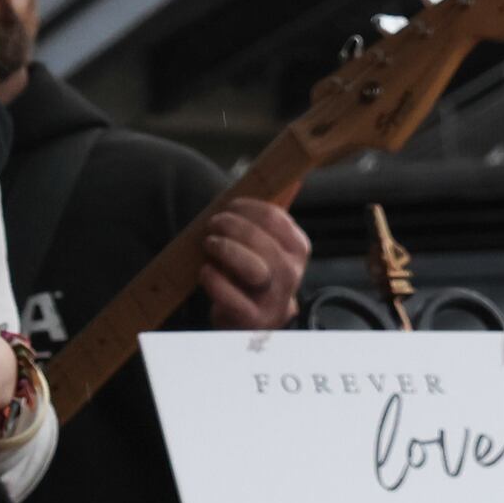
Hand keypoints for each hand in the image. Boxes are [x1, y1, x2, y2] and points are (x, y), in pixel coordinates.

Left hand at [199, 199, 308, 329]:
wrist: (256, 322)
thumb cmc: (257, 274)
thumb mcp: (270, 245)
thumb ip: (273, 217)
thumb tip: (291, 180)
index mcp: (298, 249)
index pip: (275, 218)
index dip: (246, 207)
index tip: (228, 208)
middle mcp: (291, 273)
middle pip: (261, 240)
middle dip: (230, 226)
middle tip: (212, 225)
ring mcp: (273, 298)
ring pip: (252, 267)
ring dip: (224, 250)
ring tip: (209, 244)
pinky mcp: (251, 318)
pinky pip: (232, 297)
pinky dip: (214, 280)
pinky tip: (206, 271)